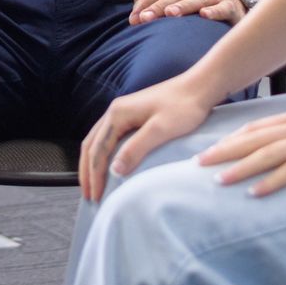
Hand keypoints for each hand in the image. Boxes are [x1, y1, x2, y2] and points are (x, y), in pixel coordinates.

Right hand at [78, 75, 215, 201]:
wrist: (198, 88)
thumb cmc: (183, 107)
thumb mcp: (160, 130)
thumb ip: (136, 149)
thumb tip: (114, 170)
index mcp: (117, 114)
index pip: (98, 150)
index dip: (95, 175)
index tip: (96, 196)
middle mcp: (114, 111)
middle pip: (91, 144)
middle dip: (87, 171)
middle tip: (88, 195)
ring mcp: (122, 112)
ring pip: (97, 140)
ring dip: (92, 163)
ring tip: (92, 183)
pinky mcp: (131, 115)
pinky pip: (108, 137)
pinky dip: (102, 154)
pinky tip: (107, 164)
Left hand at [130, 0, 245, 25]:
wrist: (237, 1)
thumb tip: (136, 11)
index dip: (148, 0)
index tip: (135, 18)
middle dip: (160, 5)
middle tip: (146, 19)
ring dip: (184, 5)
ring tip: (170, 14)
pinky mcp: (232, 5)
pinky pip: (223, 8)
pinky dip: (213, 11)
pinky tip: (204, 16)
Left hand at [197, 88, 285, 196]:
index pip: (257, 126)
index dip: (233, 137)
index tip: (214, 146)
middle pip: (252, 139)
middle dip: (224, 151)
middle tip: (199, 162)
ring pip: (265, 155)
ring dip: (240, 168)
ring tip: (219, 180)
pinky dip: (271, 182)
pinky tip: (256, 192)